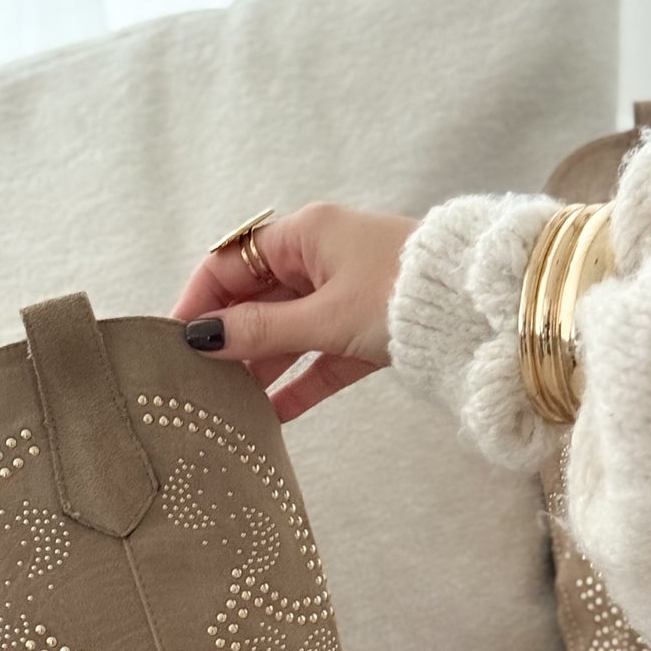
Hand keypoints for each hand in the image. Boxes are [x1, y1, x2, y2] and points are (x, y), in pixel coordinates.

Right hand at [171, 203, 418, 421]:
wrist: (478, 310)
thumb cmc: (400, 294)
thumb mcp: (324, 316)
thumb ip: (262, 332)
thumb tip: (203, 340)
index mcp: (304, 234)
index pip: (230, 263)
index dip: (199, 300)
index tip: (173, 340)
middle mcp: (320, 259)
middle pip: (256, 300)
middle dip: (228, 340)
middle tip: (195, 380)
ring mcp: (343, 296)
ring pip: (287, 333)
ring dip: (260, 368)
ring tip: (227, 405)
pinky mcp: (365, 332)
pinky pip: (320, 358)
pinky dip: (299, 383)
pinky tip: (272, 416)